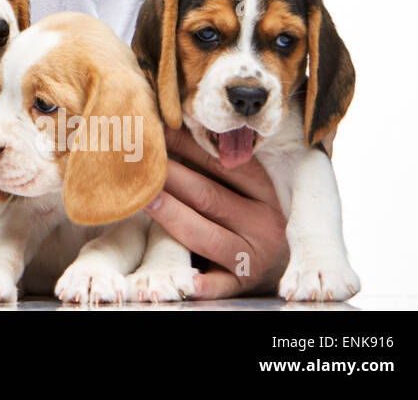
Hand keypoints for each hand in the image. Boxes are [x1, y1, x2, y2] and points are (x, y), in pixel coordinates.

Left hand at [143, 126, 288, 298]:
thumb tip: (169, 132)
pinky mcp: (238, 286)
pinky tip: (182, 278)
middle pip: (209, 197)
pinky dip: (200, 283)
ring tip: (142, 198)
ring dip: (171, 215)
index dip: (190, 146)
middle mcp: (263, 226)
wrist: (278, 268)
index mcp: (264, 195)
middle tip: (139, 161)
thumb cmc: (246, 221)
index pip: (225, 166)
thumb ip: (213, 170)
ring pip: (206, 235)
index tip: (159, 131)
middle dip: (171, 177)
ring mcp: (252, 258)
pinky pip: (216, 285)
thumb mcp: (243, 193)